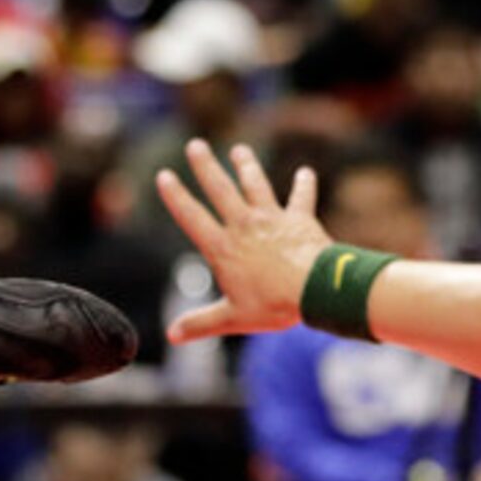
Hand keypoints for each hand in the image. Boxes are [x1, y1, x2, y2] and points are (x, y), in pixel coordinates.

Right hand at [155, 139, 330, 344]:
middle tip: (195, 145)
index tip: (164, 175)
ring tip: (239, 150)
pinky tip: (306, 172)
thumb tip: (171, 335)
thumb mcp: (232, 318)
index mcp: (224, 248)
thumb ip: (201, 324)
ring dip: (247, 167)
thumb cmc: (273, 305)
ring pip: (256, 185)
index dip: (176, 196)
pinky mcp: (300, 219)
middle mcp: (245, 226)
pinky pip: (301, 198)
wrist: (316, 289)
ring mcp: (273, 219)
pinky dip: (304, 185)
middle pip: (221, 190)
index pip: (193, 217)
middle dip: (206, 166)